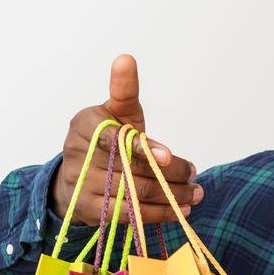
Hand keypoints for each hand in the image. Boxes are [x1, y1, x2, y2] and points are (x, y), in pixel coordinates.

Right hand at [51, 53, 202, 224]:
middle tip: (196, 178)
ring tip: (195, 195)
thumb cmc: (107, 140)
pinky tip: (179, 211)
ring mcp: (80, 183)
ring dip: (170, 197)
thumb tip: (126, 59)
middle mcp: (78, 153)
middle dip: (170, 176)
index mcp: (85, 124)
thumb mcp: (116, 113)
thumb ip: (125, 92)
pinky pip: (129, 215)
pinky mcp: (88, 209)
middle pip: (132, 170)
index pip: (115, 138)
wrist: (79, 177)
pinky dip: (158, 214)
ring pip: (134, 194)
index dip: (143, 149)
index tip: (170, 156)